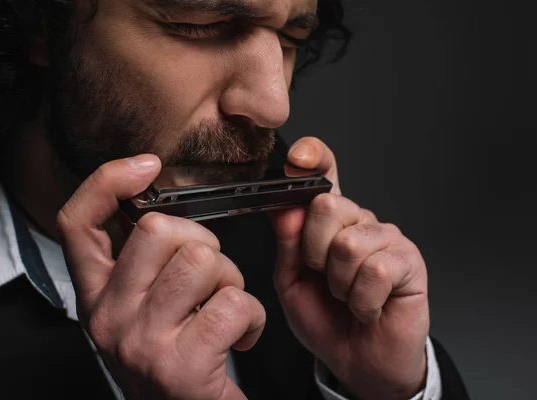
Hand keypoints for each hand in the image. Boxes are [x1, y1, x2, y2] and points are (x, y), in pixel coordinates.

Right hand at [57, 155, 265, 399]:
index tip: (147, 166)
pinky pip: (233, 304)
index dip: (107, 182)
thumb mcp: (141, 309)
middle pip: (158, 230)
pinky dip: (253, 317)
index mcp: (96, 297)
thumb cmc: (176, 359)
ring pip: (203, 261)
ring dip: (231, 280)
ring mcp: (141, 342)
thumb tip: (162, 204)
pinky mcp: (179, 366)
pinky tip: (240, 335)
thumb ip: (142, 263)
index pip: (77, 223)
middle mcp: (108, 318)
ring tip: (224, 308)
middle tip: (209, 279)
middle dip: (203, 243)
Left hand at [270, 138, 429, 399]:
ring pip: (349, 243)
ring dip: (340, 284)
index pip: (323, 175)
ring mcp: (386, 237)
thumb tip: (285, 206)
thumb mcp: (291, 280)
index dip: (313, 158)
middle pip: (328, 205)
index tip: (299, 158)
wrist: (357, 359)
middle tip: (324, 277)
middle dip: (314, 252)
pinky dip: (362, 301)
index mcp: (327, 221)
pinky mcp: (409, 261)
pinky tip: (367, 307)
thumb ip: (287, 242)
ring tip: (347, 296)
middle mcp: (358, 220)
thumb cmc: (324, 318)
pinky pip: (375, 271)